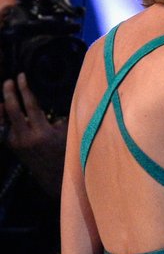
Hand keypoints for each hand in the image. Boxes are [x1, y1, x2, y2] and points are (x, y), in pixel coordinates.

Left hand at [0, 74, 66, 196]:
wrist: (54, 177)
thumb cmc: (66, 154)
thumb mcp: (66, 135)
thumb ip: (57, 120)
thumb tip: (49, 108)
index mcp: (41, 132)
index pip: (30, 105)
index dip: (24, 89)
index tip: (21, 76)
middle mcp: (25, 137)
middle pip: (11, 110)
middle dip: (8, 93)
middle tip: (8, 80)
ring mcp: (16, 142)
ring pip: (4, 119)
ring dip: (4, 105)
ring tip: (5, 92)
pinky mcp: (12, 146)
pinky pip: (6, 127)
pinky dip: (5, 117)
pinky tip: (5, 108)